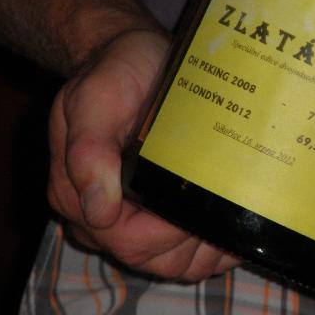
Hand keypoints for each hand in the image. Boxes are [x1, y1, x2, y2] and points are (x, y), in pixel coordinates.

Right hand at [47, 29, 238, 280]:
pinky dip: (209, 247)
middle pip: (154, 258)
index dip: (168, 235)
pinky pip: (181, 247)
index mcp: (79, 191)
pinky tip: (233, 228)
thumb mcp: (96, 98)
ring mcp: (130, 211)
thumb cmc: (115, 71)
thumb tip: (99, 209)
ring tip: (235, 221)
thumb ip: (88, 150)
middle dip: (194, 243)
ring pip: (171, 260)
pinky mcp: (153, 205)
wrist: (132, 53)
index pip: (128, 240)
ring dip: (207, 250)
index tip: (200, 208)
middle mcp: (102, 211)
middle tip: (228, 212)